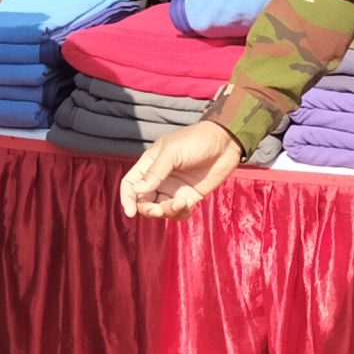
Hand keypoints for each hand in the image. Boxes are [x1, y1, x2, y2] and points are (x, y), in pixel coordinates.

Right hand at [120, 120, 243, 219]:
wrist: (226, 143)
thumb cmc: (197, 140)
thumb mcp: (173, 151)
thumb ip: (155, 171)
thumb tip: (138, 190)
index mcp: (149, 164)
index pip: (130, 184)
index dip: (127, 199)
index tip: (130, 212)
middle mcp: (159, 178)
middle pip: (144, 201)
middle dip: (148, 210)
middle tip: (158, 211)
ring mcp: (174, 189)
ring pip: (160, 209)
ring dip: (167, 212)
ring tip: (182, 203)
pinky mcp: (190, 197)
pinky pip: (178, 213)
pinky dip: (180, 214)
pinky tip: (189, 205)